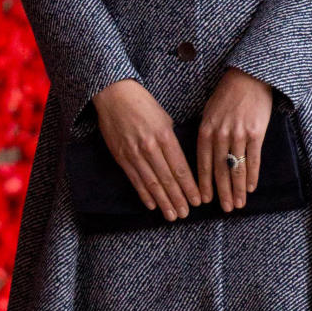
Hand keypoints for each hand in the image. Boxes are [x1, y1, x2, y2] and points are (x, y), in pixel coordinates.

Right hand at [92, 79, 202, 219]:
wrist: (114, 95)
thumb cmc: (143, 104)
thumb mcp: (164, 118)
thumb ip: (171, 141)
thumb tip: (179, 163)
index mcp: (164, 136)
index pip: (180, 168)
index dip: (189, 187)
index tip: (197, 200)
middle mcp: (150, 147)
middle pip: (167, 179)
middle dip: (178, 199)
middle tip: (186, 214)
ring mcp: (134, 153)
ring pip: (151, 183)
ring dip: (163, 202)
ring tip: (172, 215)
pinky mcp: (121, 156)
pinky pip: (135, 179)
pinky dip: (144, 194)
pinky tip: (152, 204)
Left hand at [196, 67, 273, 210]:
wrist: (249, 77)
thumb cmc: (227, 95)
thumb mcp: (209, 112)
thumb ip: (206, 133)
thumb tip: (205, 156)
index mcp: (205, 130)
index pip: (203, 163)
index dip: (204, 184)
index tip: (204, 200)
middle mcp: (220, 135)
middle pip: (220, 170)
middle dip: (222, 192)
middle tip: (225, 209)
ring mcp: (238, 135)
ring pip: (237, 168)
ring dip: (237, 189)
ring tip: (238, 204)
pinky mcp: (255, 133)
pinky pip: (253, 159)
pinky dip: (251, 175)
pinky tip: (250, 188)